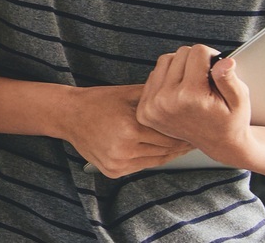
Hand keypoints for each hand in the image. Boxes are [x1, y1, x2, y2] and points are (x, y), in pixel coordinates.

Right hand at [57, 83, 191, 177]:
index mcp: (129, 128)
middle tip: (194, 137)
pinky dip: (152, 159)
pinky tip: (160, 151)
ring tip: (180, 145)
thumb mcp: (127, 93)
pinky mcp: (112, 171)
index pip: (168, 136)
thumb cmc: (98, 101)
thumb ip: (155, 96)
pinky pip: (141, 167)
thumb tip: (182, 95)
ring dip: (169, 154)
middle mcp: (123, 149)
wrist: (68, 115)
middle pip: (164, 151)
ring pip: (155, 161)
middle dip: (180, 144)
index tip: (196, 129)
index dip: (184, 133)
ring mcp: (117, 163)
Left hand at [137, 45, 252, 166]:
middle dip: (196, 62)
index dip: (212, 57)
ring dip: (181, 67)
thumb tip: (225, 60)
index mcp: (191, 96)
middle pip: (180, 53)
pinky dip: (168, 78)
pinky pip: (154, 75)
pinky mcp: (144, 109)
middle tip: (207, 80)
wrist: (218, 144)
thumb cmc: (231, 120)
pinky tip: (181, 92)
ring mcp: (152, 105)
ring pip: (166, 60)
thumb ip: (229, 79)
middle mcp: (166, 100)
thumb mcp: (239, 100)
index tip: (218, 70)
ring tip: (194, 84)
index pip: (198, 51)